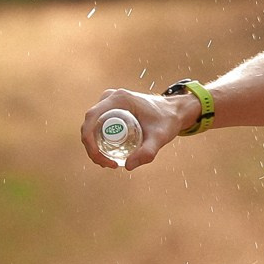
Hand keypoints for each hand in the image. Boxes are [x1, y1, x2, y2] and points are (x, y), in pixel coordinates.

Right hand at [79, 87, 198, 170]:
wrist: (174, 111)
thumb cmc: (168, 120)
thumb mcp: (160, 137)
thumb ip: (148, 152)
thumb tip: (127, 166)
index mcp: (118, 98)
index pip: (92, 118)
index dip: (88, 139)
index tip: (98, 156)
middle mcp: (110, 97)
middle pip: (90, 124)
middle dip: (92, 147)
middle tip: (107, 164)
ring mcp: (109, 102)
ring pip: (92, 125)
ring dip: (93, 145)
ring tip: (109, 162)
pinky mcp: (111, 108)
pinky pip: (97, 125)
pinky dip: (97, 140)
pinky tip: (106, 154)